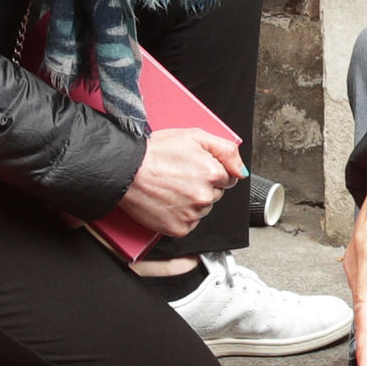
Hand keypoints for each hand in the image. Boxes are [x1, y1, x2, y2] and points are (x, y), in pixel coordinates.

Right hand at [107, 127, 242, 242]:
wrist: (124, 170)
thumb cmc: (154, 152)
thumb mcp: (194, 136)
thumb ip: (226, 150)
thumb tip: (242, 170)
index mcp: (213, 173)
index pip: (227, 178)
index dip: (210, 171)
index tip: (194, 168)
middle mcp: (205, 196)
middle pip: (215, 194)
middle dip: (202, 186)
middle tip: (179, 177)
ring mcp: (192, 215)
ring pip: (202, 209)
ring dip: (192, 202)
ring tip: (171, 189)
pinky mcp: (179, 228)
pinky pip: (188, 223)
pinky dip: (180, 215)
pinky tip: (167, 202)